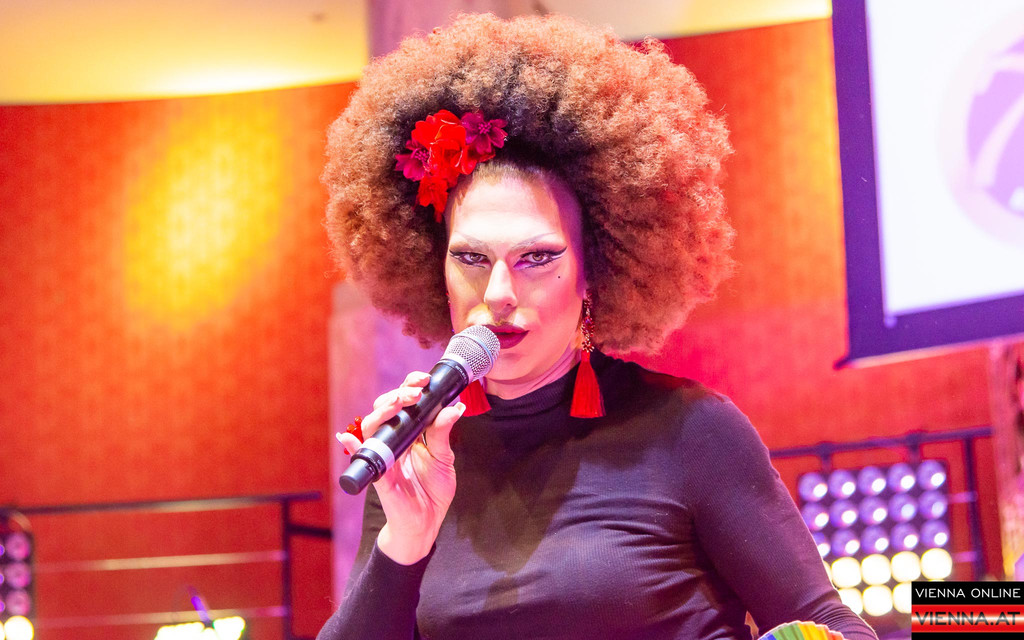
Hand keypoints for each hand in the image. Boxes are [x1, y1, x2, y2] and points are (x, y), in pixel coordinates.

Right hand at [336, 371, 464, 564]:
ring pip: (372, 428)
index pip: (403, 403)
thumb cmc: (432, 490)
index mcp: (409, 433)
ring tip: (396, 403)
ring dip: (382, 413)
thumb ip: (443, 432)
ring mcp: (384, 456)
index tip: (424, 379)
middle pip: (386, 410)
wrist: (427, 522)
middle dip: (398, 395)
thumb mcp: (444, 458)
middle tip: (415, 391)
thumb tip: (454, 407)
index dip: (409, 387)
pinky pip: (364, 459)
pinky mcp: (381, 476)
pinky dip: (354, 447)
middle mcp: (393, 441)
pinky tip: (348, 438)